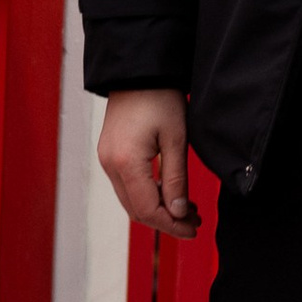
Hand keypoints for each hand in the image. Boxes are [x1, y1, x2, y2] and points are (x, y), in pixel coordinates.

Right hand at [96, 87, 200, 235]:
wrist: (138, 72)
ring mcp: (106, 160)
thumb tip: (178, 213)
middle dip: (166, 221)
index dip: (171, 225)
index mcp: (126, 163)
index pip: (148, 210)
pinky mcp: (109, 154)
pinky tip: (170, 192)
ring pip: (130, 200)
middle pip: (136, 210)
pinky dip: (148, 194)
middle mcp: (109, 165)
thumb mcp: (176, 139)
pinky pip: (126, 186)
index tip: (194, 229)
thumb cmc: (160, 98)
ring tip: (187, 209)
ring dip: (158, 209)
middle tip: (195, 222)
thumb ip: (176, 179)